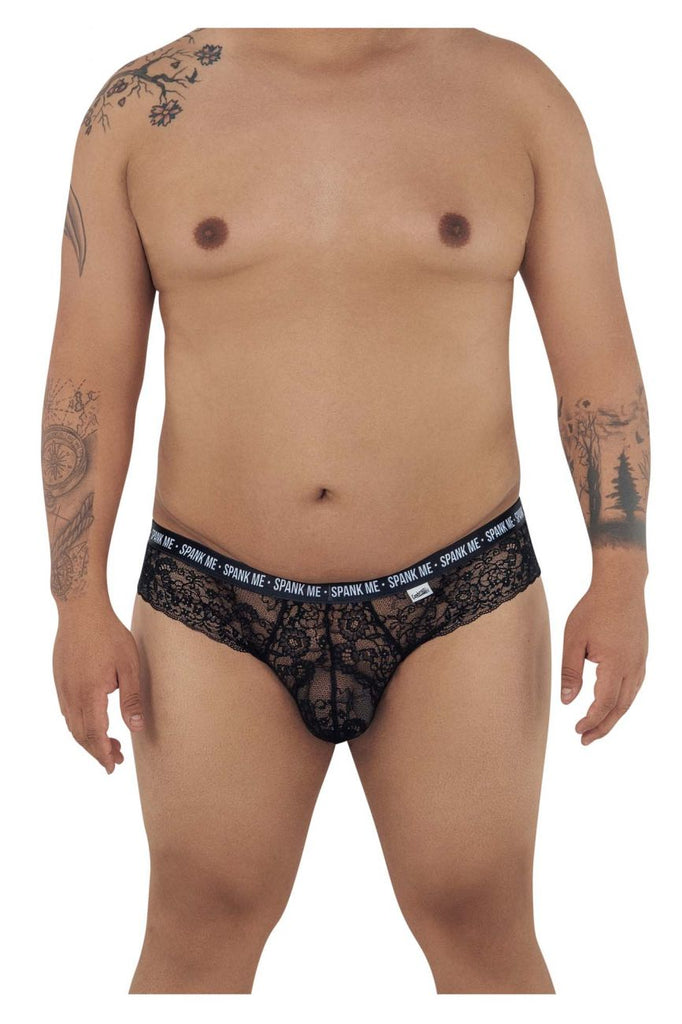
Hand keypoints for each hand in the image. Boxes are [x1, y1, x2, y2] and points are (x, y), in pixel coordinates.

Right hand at [52, 600, 144, 773]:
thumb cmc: (109, 635)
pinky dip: (79, 724)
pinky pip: (67, 711)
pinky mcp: (59, 679)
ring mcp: (62, 687)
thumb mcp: (129, 666)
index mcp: (90, 694)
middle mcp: (71, 695)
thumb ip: (131, 699)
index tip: (113, 766)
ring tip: (108, 743)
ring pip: (72, 724)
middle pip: (81, 735)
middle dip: (97, 751)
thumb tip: (136, 728)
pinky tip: (92, 721)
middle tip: (116, 759)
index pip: (95, 735)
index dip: (103, 754)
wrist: (81, 610)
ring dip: (88, 739)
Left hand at [561, 579, 647, 743]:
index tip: (577, 730)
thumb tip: (567, 701)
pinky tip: (611, 703)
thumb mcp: (574, 640)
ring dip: (613, 716)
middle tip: (585, 740)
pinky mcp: (641, 655)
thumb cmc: (593, 610)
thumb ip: (571, 672)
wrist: (620, 586)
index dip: (591, 720)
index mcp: (615, 665)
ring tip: (596, 727)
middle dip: (603, 726)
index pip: (605, 703)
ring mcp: (640, 662)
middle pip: (620, 708)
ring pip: (629, 699)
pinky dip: (622, 701)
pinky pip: (633, 686)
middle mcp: (633, 668)